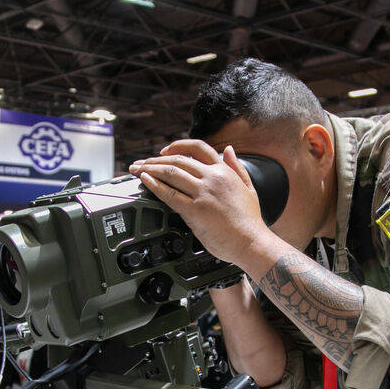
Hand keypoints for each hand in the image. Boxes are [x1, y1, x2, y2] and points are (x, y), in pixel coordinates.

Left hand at [130, 141, 276, 266]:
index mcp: (224, 171)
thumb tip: (229, 149)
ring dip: (150, 169)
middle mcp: (212, 178)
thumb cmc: (250, 221)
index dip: (178, 145)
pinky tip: (145, 181)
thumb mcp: (249, 187)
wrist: (251, 243)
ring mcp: (203, 193)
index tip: (164, 150)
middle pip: (178, 160)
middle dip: (155, 159)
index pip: (198, 147)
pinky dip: (154, 185)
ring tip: (137, 170)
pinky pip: (169, 193)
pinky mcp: (195, 210)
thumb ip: (237, 167)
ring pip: (170, 173)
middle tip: (141, 163)